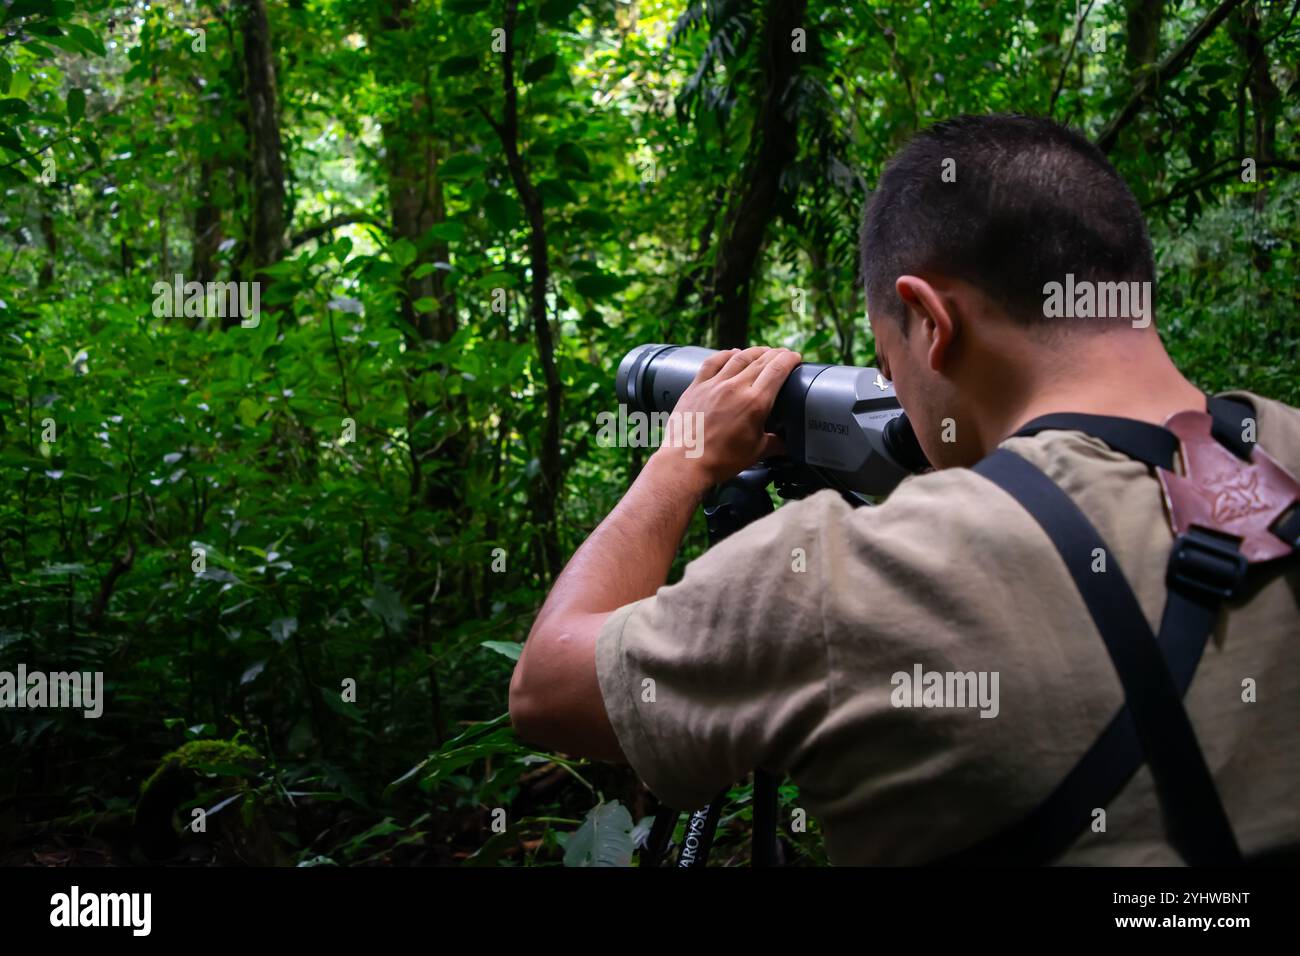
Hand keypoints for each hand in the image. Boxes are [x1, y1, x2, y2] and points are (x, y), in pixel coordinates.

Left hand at [650, 346, 802, 490]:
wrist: (686, 462)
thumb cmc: (721, 460)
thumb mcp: (756, 452)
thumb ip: (774, 443)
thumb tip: (784, 443)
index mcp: (755, 403)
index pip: (777, 370)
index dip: (789, 359)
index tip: (795, 357)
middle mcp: (735, 388)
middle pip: (761, 360)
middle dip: (776, 354)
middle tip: (783, 354)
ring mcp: (714, 384)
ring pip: (739, 357)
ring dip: (754, 351)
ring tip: (763, 351)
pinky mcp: (697, 386)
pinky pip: (713, 362)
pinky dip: (725, 354)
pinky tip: (732, 353)